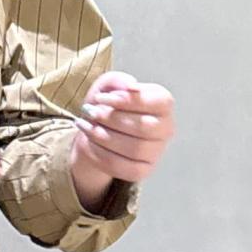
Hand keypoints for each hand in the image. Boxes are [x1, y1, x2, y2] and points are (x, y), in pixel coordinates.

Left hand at [72, 74, 176, 188]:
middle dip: (112, 119)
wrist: (97, 130)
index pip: (157, 102)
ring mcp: (156, 152)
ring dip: (103, 136)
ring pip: (133, 149)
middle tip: (91, 112)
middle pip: (144, 127)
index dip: (128, 100)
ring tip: (85, 125)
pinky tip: (87, 141)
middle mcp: (166, 129)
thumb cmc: (108, 105)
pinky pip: (121, 166)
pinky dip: (99, 154)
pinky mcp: (142, 170)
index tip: (102, 98)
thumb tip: (130, 85)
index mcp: (163, 104)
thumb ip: (118, 80)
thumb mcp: (108, 86)